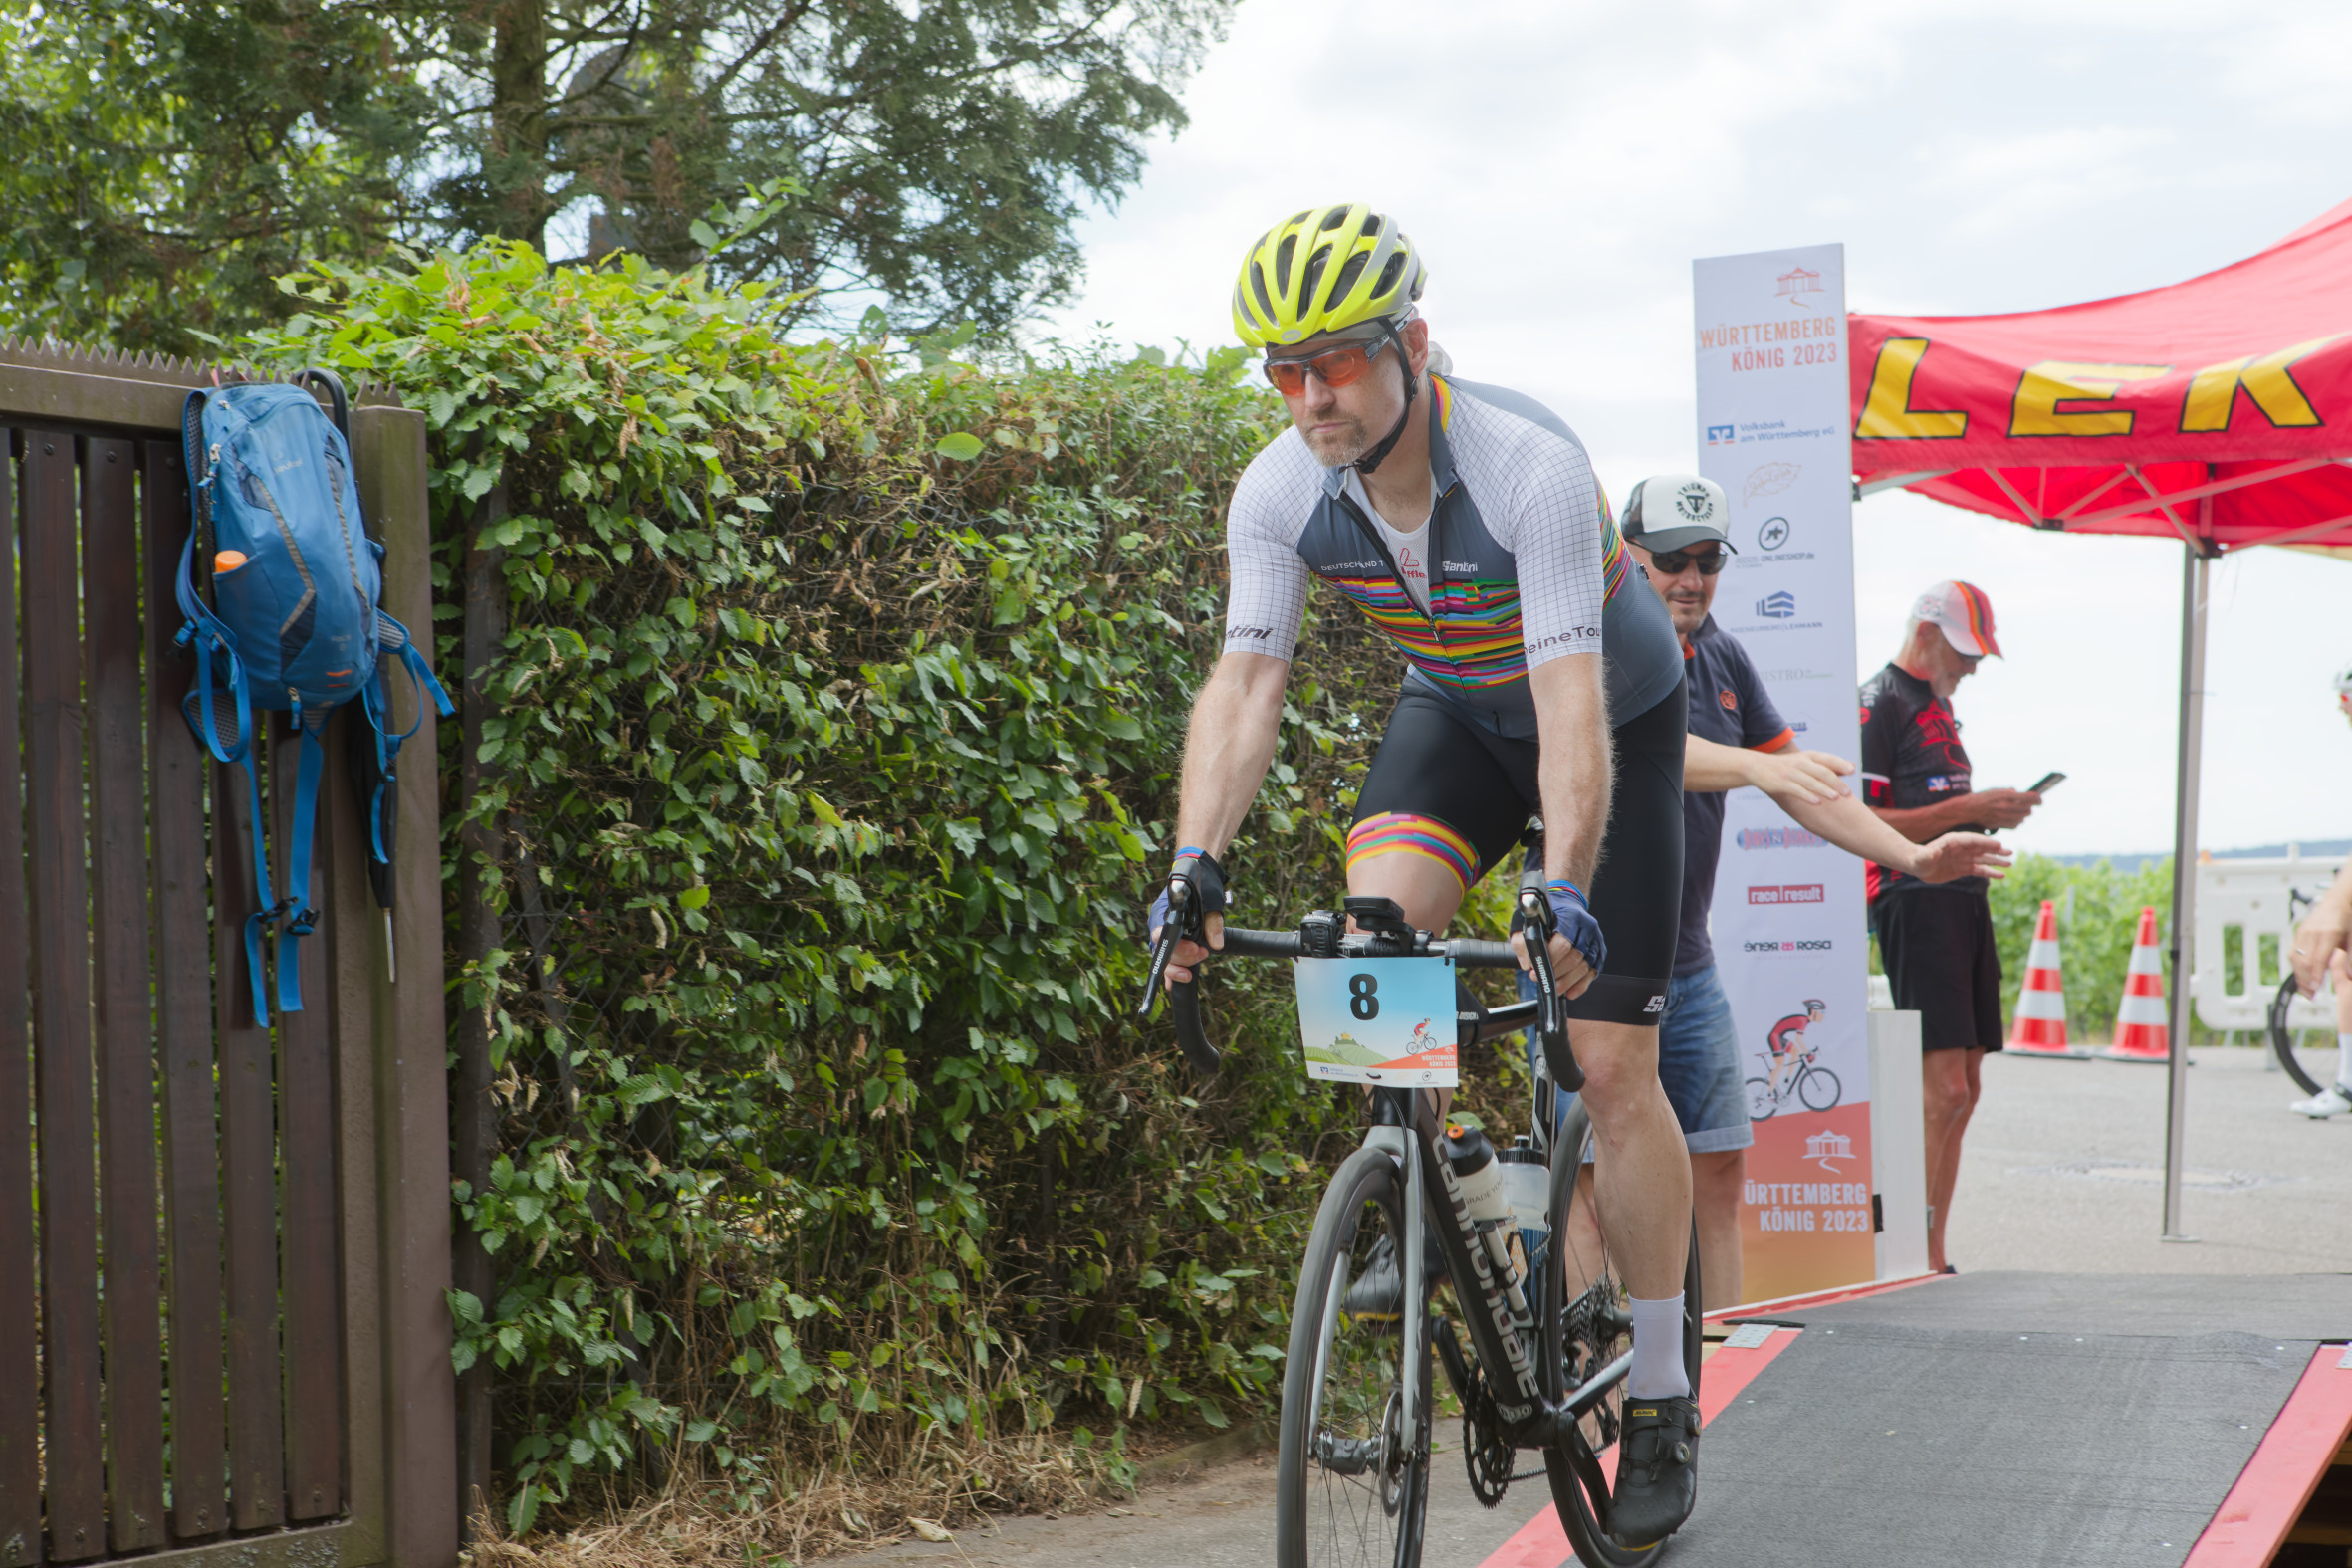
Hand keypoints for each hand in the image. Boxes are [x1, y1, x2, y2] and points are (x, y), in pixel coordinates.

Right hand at [1148, 849, 1225, 987]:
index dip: (1179, 949)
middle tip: (1203, 954)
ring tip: (1198, 963)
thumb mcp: (1212, 901)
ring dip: (1180, 964)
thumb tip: (1216, 944)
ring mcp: (1161, 932)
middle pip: (1163, 951)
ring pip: (1165, 956)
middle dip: (1183, 958)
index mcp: (1164, 912)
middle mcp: (1158, 923)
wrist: (1199, 871)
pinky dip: (1173, 969)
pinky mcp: (1168, 938)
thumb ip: (1213, 923)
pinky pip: (1167, 957)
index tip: (1197, 950)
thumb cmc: (1203, 884)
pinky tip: (1177, 982)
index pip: (1162, 937)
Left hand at [1509, 882, 1601, 999]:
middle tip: (1540, 978)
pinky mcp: (1599, 952)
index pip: (1563, 943)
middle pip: (1574, 958)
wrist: (1566, 904)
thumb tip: (1526, 963)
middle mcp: (1587, 928)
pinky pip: (1592, 973)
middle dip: (1555, 973)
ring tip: (1552, 987)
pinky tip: (1569, 992)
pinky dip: (1580, 985)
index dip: (1548, 960)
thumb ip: (1521, 940)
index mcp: (1571, 917)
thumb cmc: (1546, 914)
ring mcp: (1595, 940)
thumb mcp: (1526, 920)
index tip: (1534, 969)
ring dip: (1566, 982)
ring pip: (1584, 968)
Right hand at [1744, 747, 1852, 809]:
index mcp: (1809, 756)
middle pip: (1822, 772)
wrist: (1757, 767)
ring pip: (1811, 781)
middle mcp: (1801, 762)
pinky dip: (1807, 796)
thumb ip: (1826, 765)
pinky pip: (1797, 790)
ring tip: (1835, 798)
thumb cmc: (1786, 766)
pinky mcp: (1781, 783)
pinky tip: (1817, 802)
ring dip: (1824, 790)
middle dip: (1836, 782)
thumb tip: (1852, 767)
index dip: (1840, 764)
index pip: (1828, 759)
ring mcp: (1791, 773)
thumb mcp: (1805, 761)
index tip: (1852, 770)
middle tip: (1847, 793)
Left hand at [1911, 832, 2013, 883]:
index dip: (1985, 842)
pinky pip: (1979, 870)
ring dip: (1996, 861)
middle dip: (1995, 850)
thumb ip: (1929, 855)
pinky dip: (1990, 873)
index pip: (1972, 840)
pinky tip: (2001, 876)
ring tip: (2009, 864)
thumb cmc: (1919, 860)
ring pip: (1983, 859)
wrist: (1917, 867)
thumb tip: (1934, 851)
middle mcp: (1961, 849)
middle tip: (2010, 852)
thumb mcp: (1922, 858)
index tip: (1998, 845)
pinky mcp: (1963, 869)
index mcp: (1953, 841)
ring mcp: (1964, 859)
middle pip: (1982, 848)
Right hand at [1966, 788, 2041, 829]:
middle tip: (2028, 804)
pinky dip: (2017, 821)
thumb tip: (2022, 795)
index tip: (2040, 799)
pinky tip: (2013, 817)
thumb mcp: (1996, 790)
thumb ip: (2010, 792)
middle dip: (2030, 807)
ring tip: (2018, 810)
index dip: (2038, 799)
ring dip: (2024, 814)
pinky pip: (2016, 825)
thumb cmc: (1982, 798)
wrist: (1967, 810)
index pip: (2030, 798)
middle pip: (2028, 809)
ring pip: (2023, 818)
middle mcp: (2006, 807)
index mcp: (2006, 796)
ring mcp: (2003, 817)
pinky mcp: (2001, 825)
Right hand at [2292, 900, 2351, 997]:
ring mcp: (2302, 932)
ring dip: (2299, 976)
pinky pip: (2292, 953)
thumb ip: (2350, 956)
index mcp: (2328, 932)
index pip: (2318, 958)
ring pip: (2295, 958)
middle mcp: (2312, 932)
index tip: (2316, 988)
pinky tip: (2302, 978)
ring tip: (2306, 990)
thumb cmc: (2347, 920)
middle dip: (2306, 979)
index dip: (2316, 974)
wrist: (2337, 902)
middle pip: (2303, 960)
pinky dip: (2296, 968)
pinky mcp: (2298, 934)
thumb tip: (2349, 975)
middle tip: (2311, 994)